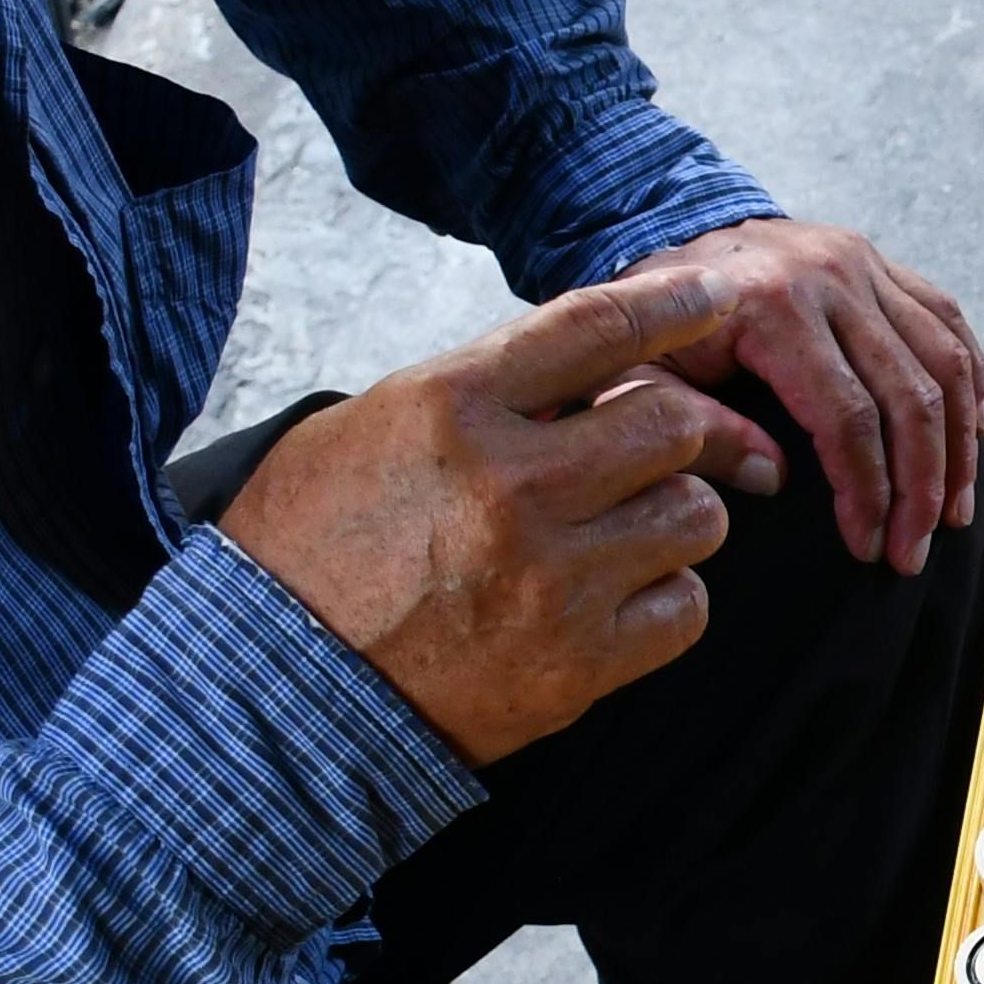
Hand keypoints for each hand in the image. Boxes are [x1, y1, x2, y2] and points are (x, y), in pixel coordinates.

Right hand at [217, 269, 781, 764]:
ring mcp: (550, 578)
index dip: (674, 305)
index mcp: (453, 407)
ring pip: (695, 517)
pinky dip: (665, 601)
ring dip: (672, 519)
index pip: (597, 327)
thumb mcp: (374, 427)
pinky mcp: (576, 663)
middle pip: (673, 425)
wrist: (269, 686)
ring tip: (620, 533)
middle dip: (677, 434)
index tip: (715, 297)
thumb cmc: (311, 546)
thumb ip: (483, 392)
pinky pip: (686, 608)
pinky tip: (615, 598)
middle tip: (654, 455)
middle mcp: (512, 485)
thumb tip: (590, 370)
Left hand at [643, 216, 983, 566]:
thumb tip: (776, 478)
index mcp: (770, 307)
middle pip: (910, 394)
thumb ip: (701, 429)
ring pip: (945, 359)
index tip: (869, 547)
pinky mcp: (879, 261)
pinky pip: (947, 318)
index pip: (848, 417)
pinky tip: (970, 434)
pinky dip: (969, 380)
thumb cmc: (652, 320)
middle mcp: (829, 278)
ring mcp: (862, 264)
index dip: (868, 492)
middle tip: (914, 549)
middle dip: (922, 486)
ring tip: (953, 511)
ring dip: (958, 445)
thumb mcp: (642, 376)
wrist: (664, 226)